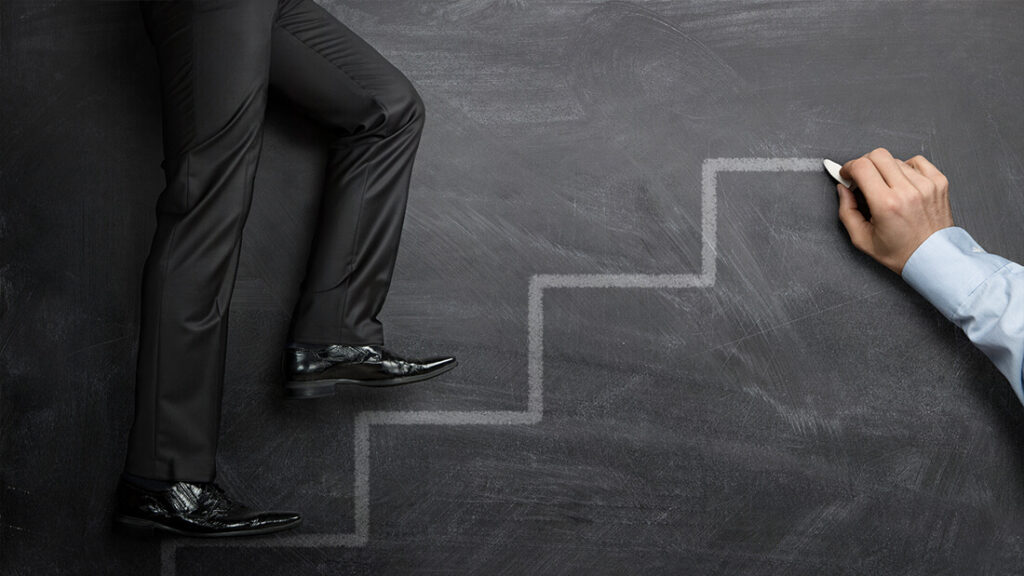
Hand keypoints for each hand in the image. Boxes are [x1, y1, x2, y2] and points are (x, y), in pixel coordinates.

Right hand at [837, 148, 954, 274]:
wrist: (934, 258)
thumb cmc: (901, 252)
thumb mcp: (862, 239)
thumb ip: (847, 211)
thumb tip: (843, 188)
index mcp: (887, 204)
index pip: (862, 166)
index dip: (849, 167)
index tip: (847, 174)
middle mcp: (908, 191)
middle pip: (878, 155)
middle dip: (864, 163)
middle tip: (863, 178)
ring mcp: (926, 184)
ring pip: (896, 159)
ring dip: (885, 169)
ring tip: (886, 187)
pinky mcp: (939, 182)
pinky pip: (917, 161)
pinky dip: (906, 168)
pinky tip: (903, 183)